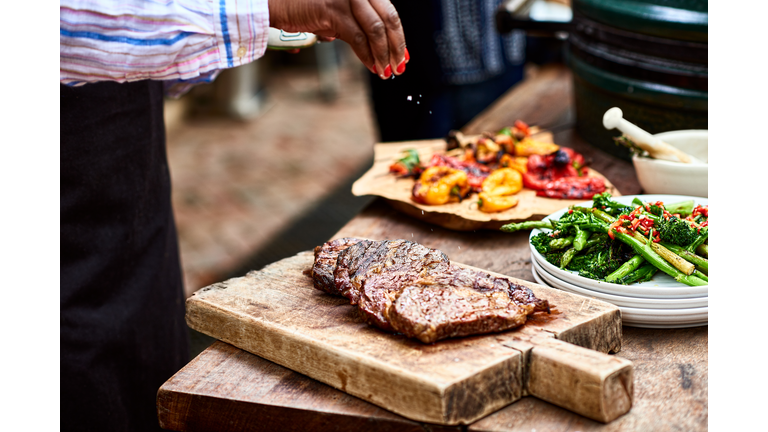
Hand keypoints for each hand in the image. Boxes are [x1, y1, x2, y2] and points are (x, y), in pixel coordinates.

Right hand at [268, 0, 407, 78]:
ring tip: (384, 71)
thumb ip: (357, 24)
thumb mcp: (337, 13)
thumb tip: (379, 48)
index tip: (402, 55)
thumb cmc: (304, 8)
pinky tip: (371, 66)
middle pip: (389, 18)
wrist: (275, 3)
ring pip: (375, 29)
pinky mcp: (333, 10)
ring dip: (382, 54)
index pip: (389, 11)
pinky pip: (357, 37)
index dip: (398, 35)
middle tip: (398, 66)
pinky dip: (367, 55)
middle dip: (396, 46)